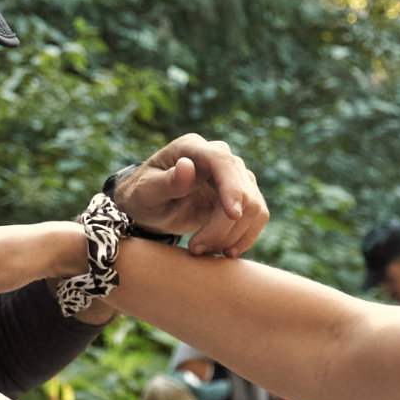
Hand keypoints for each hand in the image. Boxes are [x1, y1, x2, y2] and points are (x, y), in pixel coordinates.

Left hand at [112, 134, 266, 255]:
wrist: (149, 208)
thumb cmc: (142, 195)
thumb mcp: (146, 191)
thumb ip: (166, 181)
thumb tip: (187, 167)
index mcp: (193, 148)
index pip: (223, 162)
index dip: (232, 187)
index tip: (232, 215)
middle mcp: (218, 157)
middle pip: (243, 189)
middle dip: (224, 226)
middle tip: (195, 248)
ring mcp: (233, 176)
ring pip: (254, 206)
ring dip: (233, 235)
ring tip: (203, 250)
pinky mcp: (240, 196)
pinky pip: (257, 216)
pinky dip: (244, 237)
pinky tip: (225, 251)